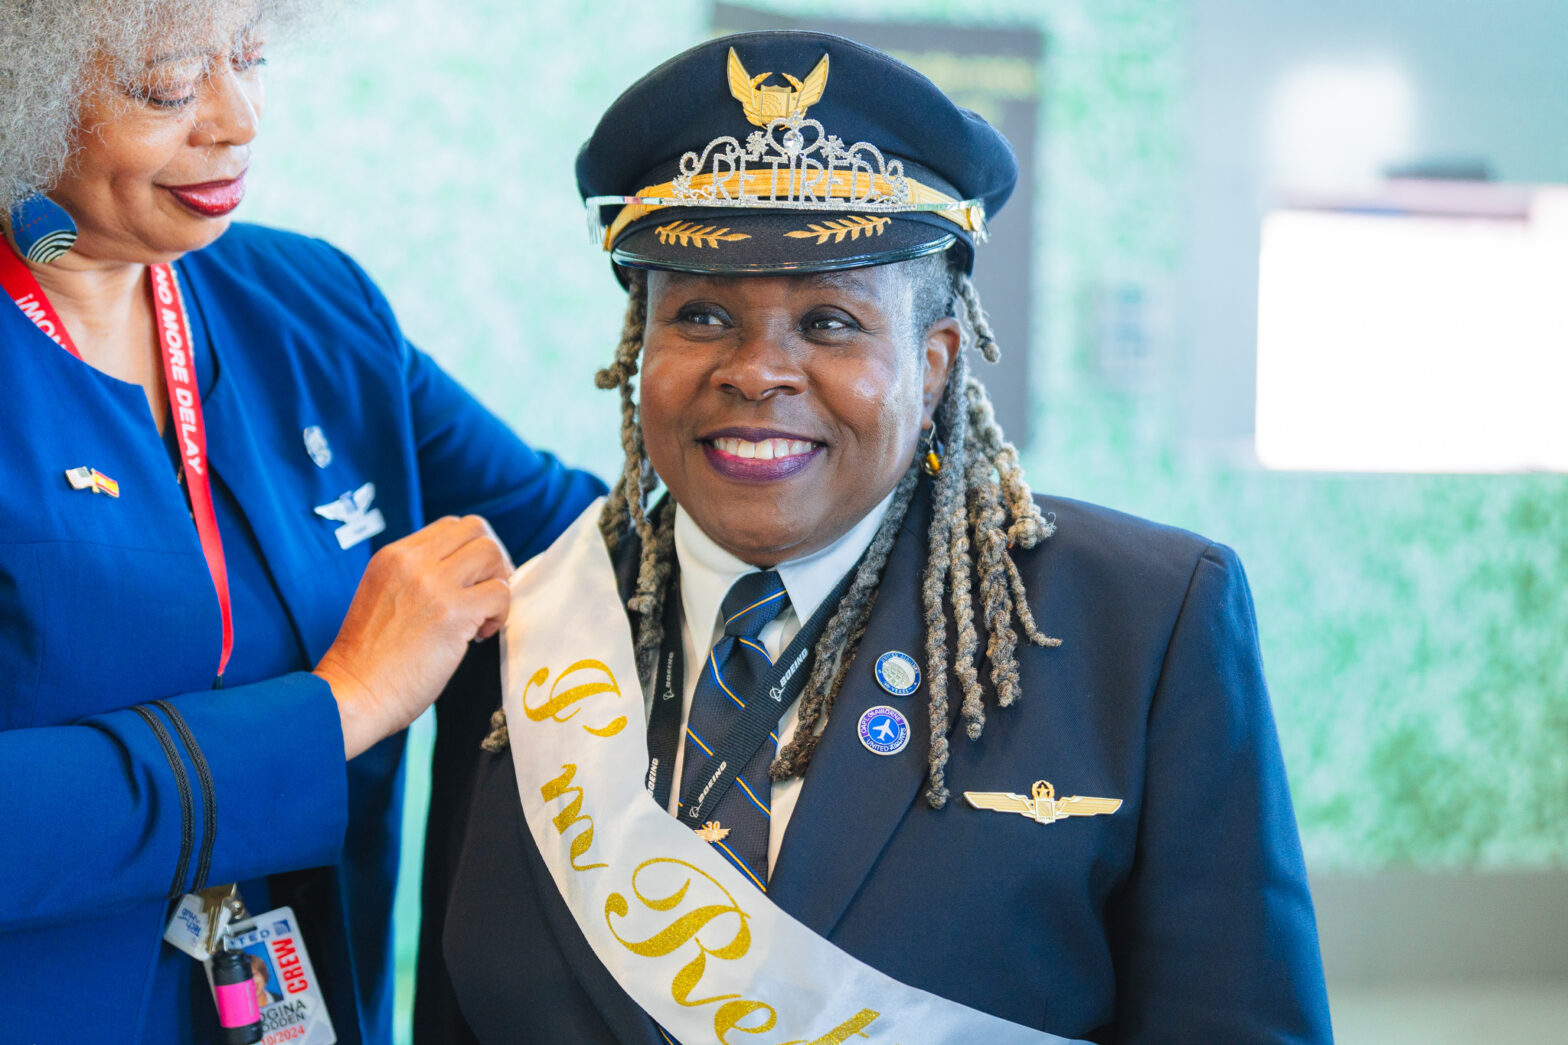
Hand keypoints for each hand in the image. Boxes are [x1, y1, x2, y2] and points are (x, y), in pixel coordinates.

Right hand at [313, 515, 512, 758]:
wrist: (352, 695)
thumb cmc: (368, 660)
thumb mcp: (382, 597)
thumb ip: (414, 578)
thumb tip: (462, 576)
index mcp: (393, 556)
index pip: (449, 526)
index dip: (470, 551)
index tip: (471, 581)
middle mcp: (412, 562)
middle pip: (476, 529)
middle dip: (492, 559)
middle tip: (487, 593)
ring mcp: (433, 585)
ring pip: (492, 553)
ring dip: (499, 583)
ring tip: (483, 616)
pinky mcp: (453, 613)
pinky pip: (501, 592)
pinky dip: (500, 614)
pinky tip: (478, 637)